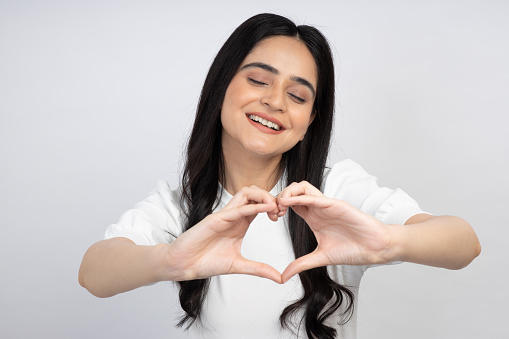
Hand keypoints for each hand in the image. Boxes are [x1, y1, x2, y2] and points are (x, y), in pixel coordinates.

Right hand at [164, 186, 281, 282]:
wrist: (183, 265)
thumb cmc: (206, 262)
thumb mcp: (239, 265)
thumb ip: (259, 269)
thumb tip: (279, 278)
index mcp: (241, 223)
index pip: (260, 204)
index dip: (274, 206)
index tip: (282, 216)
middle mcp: (234, 215)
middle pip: (255, 193)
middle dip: (271, 197)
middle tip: (281, 211)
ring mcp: (225, 215)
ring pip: (246, 193)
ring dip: (263, 196)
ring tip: (274, 208)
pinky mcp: (215, 218)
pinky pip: (237, 208)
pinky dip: (253, 206)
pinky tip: (266, 209)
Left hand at [277, 181, 394, 282]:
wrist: (375, 248)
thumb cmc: (353, 249)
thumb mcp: (320, 258)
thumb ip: (301, 264)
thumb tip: (283, 276)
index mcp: (313, 217)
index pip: (290, 203)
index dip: (277, 207)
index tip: (271, 218)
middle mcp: (318, 208)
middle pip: (292, 191)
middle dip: (278, 197)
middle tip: (272, 212)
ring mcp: (326, 205)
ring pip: (302, 187)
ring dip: (287, 193)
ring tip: (279, 206)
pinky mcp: (336, 204)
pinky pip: (315, 196)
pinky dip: (299, 197)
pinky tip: (288, 203)